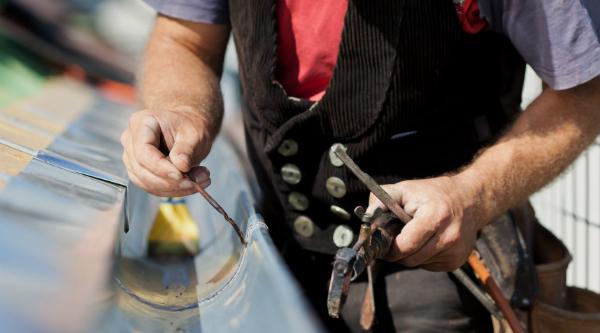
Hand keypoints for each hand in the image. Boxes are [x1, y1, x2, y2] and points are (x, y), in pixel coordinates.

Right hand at [121, 107, 212, 195]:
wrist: (190, 127)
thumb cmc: (191, 125)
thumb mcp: (194, 132)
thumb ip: (186, 149)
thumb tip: (181, 167)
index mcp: (142, 123)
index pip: (143, 151)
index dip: (160, 168)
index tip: (182, 176)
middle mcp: (131, 140)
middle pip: (143, 170)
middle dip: (171, 181)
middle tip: (199, 181)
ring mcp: (132, 157)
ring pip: (147, 182)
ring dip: (175, 188)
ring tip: (201, 180)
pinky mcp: (140, 172)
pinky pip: (153, 187)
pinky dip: (173, 190)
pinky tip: (192, 184)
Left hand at [367, 176, 485, 271]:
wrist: (469, 200)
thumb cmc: (432, 194)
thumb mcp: (405, 189)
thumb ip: (381, 200)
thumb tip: (366, 218)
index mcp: (435, 216)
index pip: (405, 246)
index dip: (390, 247)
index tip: (383, 242)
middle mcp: (449, 236)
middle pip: (410, 259)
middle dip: (397, 253)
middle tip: (394, 240)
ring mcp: (456, 251)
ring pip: (419, 264)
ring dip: (410, 255)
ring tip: (413, 236)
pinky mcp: (458, 261)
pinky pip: (429, 266)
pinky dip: (423, 257)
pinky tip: (427, 241)